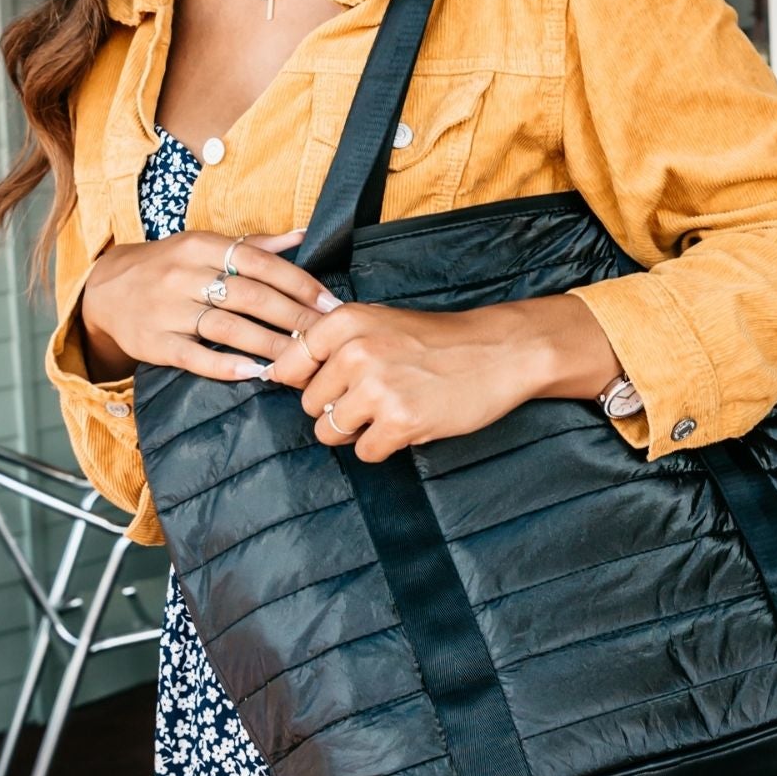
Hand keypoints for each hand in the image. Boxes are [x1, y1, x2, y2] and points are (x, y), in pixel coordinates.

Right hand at [81, 229, 337, 384]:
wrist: (106, 290)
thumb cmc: (168, 266)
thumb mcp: (204, 246)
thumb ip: (254, 245)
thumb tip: (303, 234)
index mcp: (201, 246)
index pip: (259, 263)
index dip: (298, 284)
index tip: (329, 304)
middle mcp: (184, 274)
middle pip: (249, 296)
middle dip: (292, 318)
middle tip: (325, 337)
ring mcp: (168, 310)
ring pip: (227, 328)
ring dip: (268, 345)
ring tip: (300, 360)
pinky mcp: (155, 342)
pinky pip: (195, 356)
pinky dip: (226, 365)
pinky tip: (255, 373)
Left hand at [270, 294, 618, 458]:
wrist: (497, 352)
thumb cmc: (436, 340)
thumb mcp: (379, 323)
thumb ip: (333, 344)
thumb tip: (279, 374)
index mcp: (346, 323)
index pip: (289, 366)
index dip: (306, 383)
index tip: (331, 385)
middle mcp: (356, 352)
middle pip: (310, 404)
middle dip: (338, 409)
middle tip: (376, 398)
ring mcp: (377, 388)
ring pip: (331, 431)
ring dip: (358, 430)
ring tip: (391, 410)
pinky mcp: (400, 421)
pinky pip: (365, 452)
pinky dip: (384, 446)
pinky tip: (408, 424)